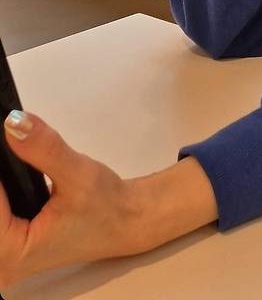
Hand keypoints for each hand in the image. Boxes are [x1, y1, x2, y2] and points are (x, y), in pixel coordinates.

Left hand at [0, 111, 135, 288]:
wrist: (126, 221)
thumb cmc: (106, 206)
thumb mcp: (78, 173)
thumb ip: (44, 149)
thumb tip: (13, 122)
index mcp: (11, 253)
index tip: (4, 134)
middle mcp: (2, 262)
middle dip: (3, 177)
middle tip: (13, 139)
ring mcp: (4, 257)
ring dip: (4, 183)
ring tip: (22, 158)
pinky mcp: (10, 245)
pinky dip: (5, 192)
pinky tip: (13, 171)